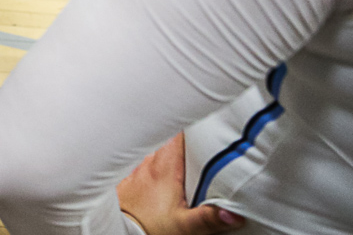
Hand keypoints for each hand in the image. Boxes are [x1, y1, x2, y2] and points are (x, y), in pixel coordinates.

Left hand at [118, 134, 244, 234]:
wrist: (118, 231)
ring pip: (157, 154)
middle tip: (201, 147)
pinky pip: (146, 166)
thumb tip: (234, 214)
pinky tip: (162, 180)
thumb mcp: (185, 226)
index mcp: (165, 167)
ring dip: (170, 156)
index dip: (192, 129)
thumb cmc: (149, 227)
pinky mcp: (129, 180)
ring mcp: (138, 170)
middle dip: (185, 143)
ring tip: (186, 163)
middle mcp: (150, 163)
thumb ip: (210, 218)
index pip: (179, 135)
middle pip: (170, 142)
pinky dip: (156, 168)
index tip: (205, 127)